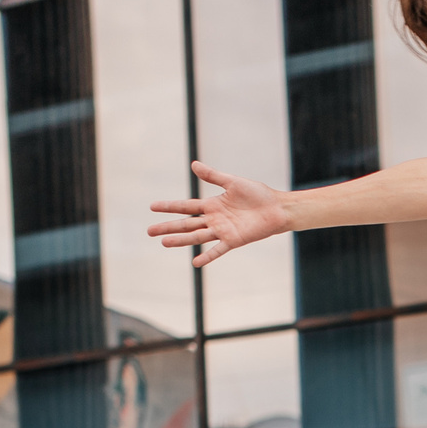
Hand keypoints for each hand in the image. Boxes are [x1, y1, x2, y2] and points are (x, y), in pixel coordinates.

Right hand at [147, 161, 289, 265]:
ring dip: (181, 240)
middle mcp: (214, 219)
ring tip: (164, 242)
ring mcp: (223, 231)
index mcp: (212, 205)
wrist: (277, 208)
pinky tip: (195, 262)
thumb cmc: (257, 194)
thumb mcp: (232, 182)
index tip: (152, 207)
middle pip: (186, 224)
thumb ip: (213, 176)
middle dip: (168, 227)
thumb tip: (193, 164)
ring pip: (197, 236)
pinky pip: (218, 249)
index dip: (169, 206)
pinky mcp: (234, 240)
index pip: (186, 206)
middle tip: (149, 231)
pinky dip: (207, 256)